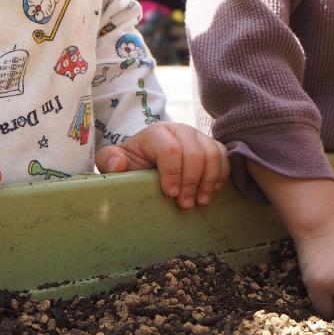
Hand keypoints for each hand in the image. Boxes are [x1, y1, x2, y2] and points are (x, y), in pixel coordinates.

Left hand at [96, 122, 228, 208]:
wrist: (147, 157)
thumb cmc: (131, 162)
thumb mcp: (113, 160)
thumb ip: (109, 160)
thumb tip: (119, 164)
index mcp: (156, 133)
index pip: (170, 149)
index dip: (173, 173)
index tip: (171, 195)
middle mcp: (180, 130)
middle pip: (195, 153)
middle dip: (192, 182)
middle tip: (185, 205)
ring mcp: (198, 136)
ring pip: (213, 154)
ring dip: (209, 181)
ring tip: (200, 202)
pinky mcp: (211, 145)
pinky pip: (224, 157)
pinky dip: (220, 176)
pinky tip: (210, 192)